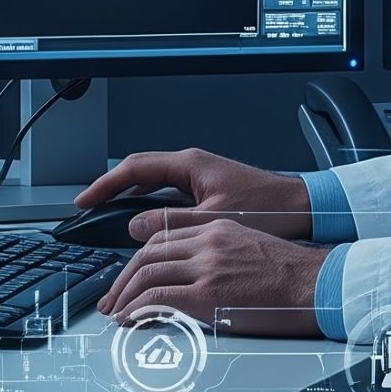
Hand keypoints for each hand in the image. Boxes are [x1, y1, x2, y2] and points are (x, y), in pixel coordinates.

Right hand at [75, 148, 312, 243]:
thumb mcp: (214, 220)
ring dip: (131, 196)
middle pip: (140, 172)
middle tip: (89, 207)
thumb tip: (135, 227)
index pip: (134, 169)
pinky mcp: (210, 189)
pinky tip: (145, 222)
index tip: (85, 200)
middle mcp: (194, 165)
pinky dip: (151, 203)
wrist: (304, 208)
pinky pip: (169, 191)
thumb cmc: (269, 209)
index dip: (105, 185)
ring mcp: (201, 176)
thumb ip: (172, 223)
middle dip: (112, 189)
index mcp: (191, 164)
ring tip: (109, 215)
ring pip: (154, 182)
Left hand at [95, 218, 329, 337]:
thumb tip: (189, 273)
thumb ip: (215, 250)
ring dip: (125, 297)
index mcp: (216, 227)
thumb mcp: (248, 245)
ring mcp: (207, 267)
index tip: (128, 277)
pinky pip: (160, 299)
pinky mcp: (209, 294)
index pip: (161, 237)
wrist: (317, 284)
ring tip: (117, 315)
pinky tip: (132, 320)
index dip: (137, 259)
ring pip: (147, 275)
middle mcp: (207, 242)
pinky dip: (139, 310)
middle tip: (111, 299)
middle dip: (123, 279)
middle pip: (147, 255)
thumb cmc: (291, 273)